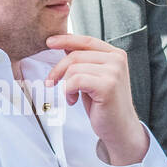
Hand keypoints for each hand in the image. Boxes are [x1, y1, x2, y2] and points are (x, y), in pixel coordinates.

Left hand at [44, 34, 148, 165]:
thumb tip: (64, 47)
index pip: (86, 41)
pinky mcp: (108, 85)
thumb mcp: (92, 78)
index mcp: (114, 54)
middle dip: (57, 70)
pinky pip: (76, 80)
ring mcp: (114, 71)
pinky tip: (72, 100)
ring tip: (70, 96)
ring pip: (73, 69)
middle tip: (50, 83)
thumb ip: (84, 63)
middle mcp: (117, 59)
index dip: (66, 39)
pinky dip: (68, 91)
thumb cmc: (103, 104)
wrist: (118, 126)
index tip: (49, 42)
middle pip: (75, 55)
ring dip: (65, 85)